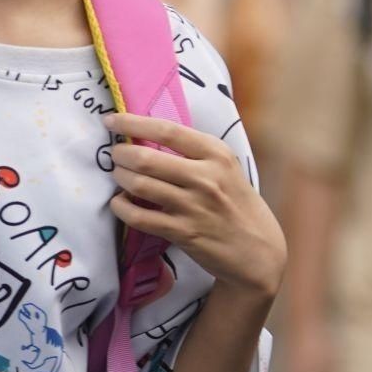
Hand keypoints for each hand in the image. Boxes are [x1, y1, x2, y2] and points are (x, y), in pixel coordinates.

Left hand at [104, 112, 285, 303]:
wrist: (259, 251)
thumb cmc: (239, 206)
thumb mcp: (228, 170)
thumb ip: (196, 154)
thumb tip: (150, 139)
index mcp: (217, 155)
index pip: (167, 131)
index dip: (133, 123)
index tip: (112, 120)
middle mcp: (205, 178)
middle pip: (146, 158)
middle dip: (120, 154)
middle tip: (115, 155)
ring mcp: (193, 207)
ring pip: (139, 185)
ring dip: (120, 178)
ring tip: (119, 176)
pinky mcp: (183, 232)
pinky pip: (139, 217)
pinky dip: (122, 207)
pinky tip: (121, 203)